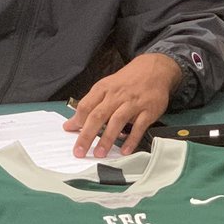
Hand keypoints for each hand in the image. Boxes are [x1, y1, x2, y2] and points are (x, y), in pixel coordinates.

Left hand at [63, 53, 181, 157]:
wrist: (154, 69)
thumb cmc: (127, 81)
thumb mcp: (107, 87)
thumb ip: (91, 104)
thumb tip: (73, 123)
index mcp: (104, 89)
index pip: (86, 105)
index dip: (77, 120)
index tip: (70, 132)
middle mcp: (117, 96)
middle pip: (98, 115)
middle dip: (87, 135)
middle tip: (80, 151)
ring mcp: (133, 103)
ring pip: (117, 121)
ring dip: (107, 139)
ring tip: (99, 154)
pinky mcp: (148, 110)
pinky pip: (139, 127)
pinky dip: (131, 139)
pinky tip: (124, 150)